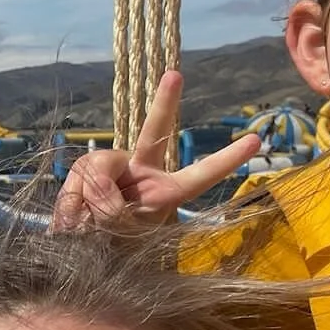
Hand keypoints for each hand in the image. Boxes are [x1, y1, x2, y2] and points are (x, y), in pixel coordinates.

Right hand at [51, 71, 260, 230]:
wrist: (77, 254)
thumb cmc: (109, 248)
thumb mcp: (121, 231)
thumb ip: (115, 204)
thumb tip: (103, 185)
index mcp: (165, 192)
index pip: (201, 174)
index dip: (227, 159)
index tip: (256, 140)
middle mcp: (144, 173)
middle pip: (154, 133)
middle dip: (165, 103)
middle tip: (175, 75)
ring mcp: (114, 169)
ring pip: (102, 167)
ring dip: (92, 202)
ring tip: (88, 228)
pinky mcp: (87, 171)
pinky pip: (80, 177)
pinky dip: (72, 203)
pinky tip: (73, 221)